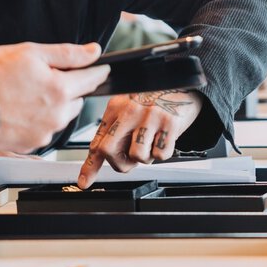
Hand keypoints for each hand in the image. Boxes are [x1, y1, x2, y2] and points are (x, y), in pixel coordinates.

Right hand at [0, 42, 109, 153]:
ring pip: (59, 116)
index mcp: (61, 90)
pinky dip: (35, 120)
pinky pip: (42, 130)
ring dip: (50, 105)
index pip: (92, 79)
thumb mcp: (31, 52)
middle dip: (66, 88)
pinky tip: (17, 110)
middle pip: (75, 99)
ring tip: (23, 94)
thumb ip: (67, 54)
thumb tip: (93, 52)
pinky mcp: (29, 145)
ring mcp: (43, 133)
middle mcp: (56, 116)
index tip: (98, 68)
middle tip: (40, 78)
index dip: (95, 70)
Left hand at [78, 90, 203, 188]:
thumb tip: (101, 155)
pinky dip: (162, 152)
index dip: (89, 166)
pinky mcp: (170, 123)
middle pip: (110, 150)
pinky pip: (160, 154)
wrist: (181, 83)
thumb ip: (114, 129)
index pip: (97, 142)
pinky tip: (163, 138)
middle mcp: (130, 111)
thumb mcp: (127, 107)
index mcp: (115, 108)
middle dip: (119, 163)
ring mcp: (150, 117)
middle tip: (129, 160)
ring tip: (150, 142)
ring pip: (137, 156)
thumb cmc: (152, 99)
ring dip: (145, 157)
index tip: (84, 183)